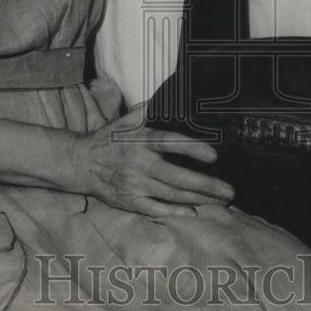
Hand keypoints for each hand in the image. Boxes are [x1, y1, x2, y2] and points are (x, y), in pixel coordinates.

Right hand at [72, 105, 233, 218]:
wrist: (81, 164)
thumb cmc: (106, 140)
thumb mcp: (122, 122)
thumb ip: (142, 112)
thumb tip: (157, 99)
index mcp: (141, 142)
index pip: (170, 144)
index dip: (192, 149)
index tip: (214, 155)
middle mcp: (140, 164)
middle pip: (178, 176)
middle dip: (206, 185)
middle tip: (229, 190)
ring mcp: (136, 185)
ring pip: (172, 194)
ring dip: (198, 198)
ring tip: (220, 200)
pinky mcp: (130, 201)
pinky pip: (155, 208)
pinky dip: (174, 211)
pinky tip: (193, 211)